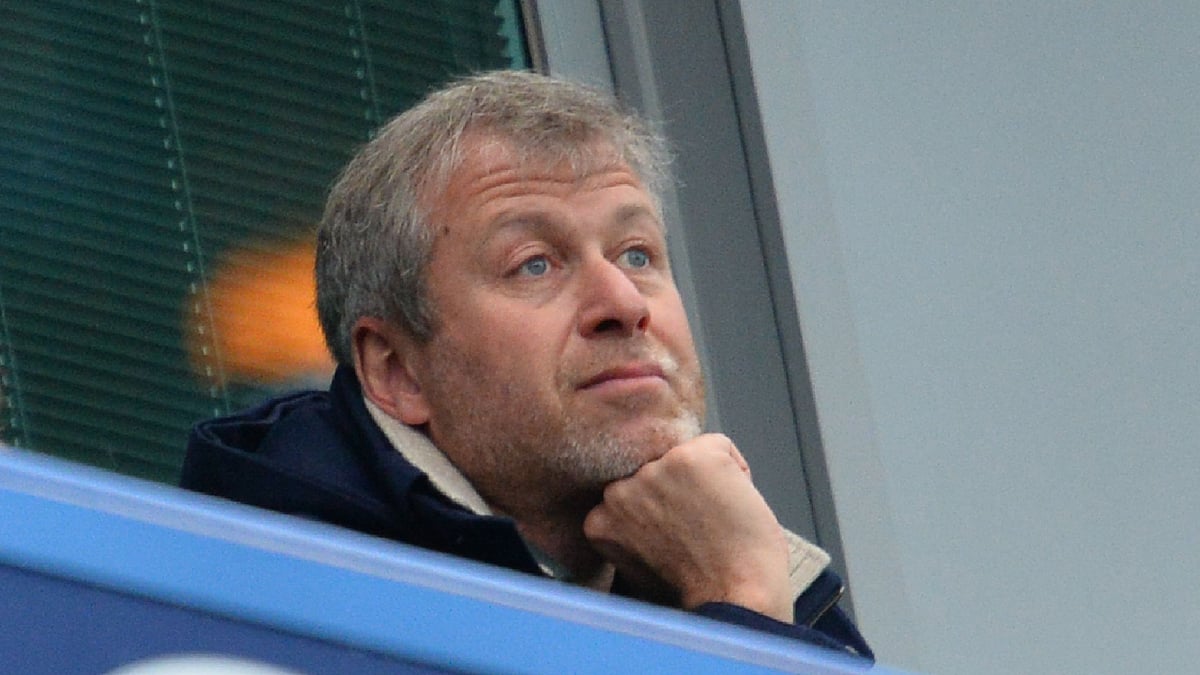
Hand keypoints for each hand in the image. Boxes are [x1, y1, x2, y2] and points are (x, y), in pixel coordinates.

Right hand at [582, 433, 793, 621]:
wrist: (733, 599)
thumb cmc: (698, 591)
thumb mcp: (641, 563)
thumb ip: (632, 528)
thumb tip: (649, 506)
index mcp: (601, 518)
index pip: (633, 491)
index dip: (665, 513)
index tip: (680, 537)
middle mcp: (619, 490)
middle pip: (657, 472)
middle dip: (680, 493)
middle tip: (700, 531)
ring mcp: (654, 471)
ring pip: (686, 457)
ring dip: (705, 481)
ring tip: (716, 522)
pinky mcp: (691, 457)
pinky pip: (720, 447)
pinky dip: (737, 471)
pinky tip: (735, 507)